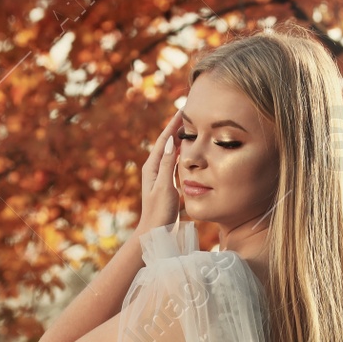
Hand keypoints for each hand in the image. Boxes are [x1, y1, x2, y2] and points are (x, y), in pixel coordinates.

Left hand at [136, 110, 184, 236]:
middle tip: (188, 113)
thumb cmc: (159, 212)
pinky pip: (174, 162)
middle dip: (177, 128)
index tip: (182, 110)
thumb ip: (167, 164)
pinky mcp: (166, 182)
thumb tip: (169, 142)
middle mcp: (154, 168)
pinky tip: (188, 149)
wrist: (155, 231)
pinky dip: (182, 152)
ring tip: (190, 126)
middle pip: (166, 143)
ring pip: (171, 151)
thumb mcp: (165, 187)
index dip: (173, 125)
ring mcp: (160, 175)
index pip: (163, 140)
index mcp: (152, 167)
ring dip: (180, 139)